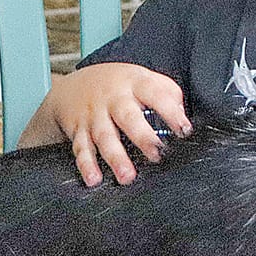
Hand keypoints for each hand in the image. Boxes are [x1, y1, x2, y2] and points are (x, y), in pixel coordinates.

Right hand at [29, 63, 190, 186]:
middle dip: (142, 137)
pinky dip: (86, 165)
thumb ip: (166, 91)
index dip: (171, 112)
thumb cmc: (116, 84)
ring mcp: (95, 115)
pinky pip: (81, 148)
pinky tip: (94, 179)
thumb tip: (181, 113)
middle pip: (128, 117)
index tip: (183, 130)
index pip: (156, 94)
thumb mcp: (142, 77)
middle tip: (156, 155)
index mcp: (134, 83)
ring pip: (104, 136)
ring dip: (115, 158)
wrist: (72, 85)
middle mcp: (113, 99)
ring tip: (127, 176)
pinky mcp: (78, 130)